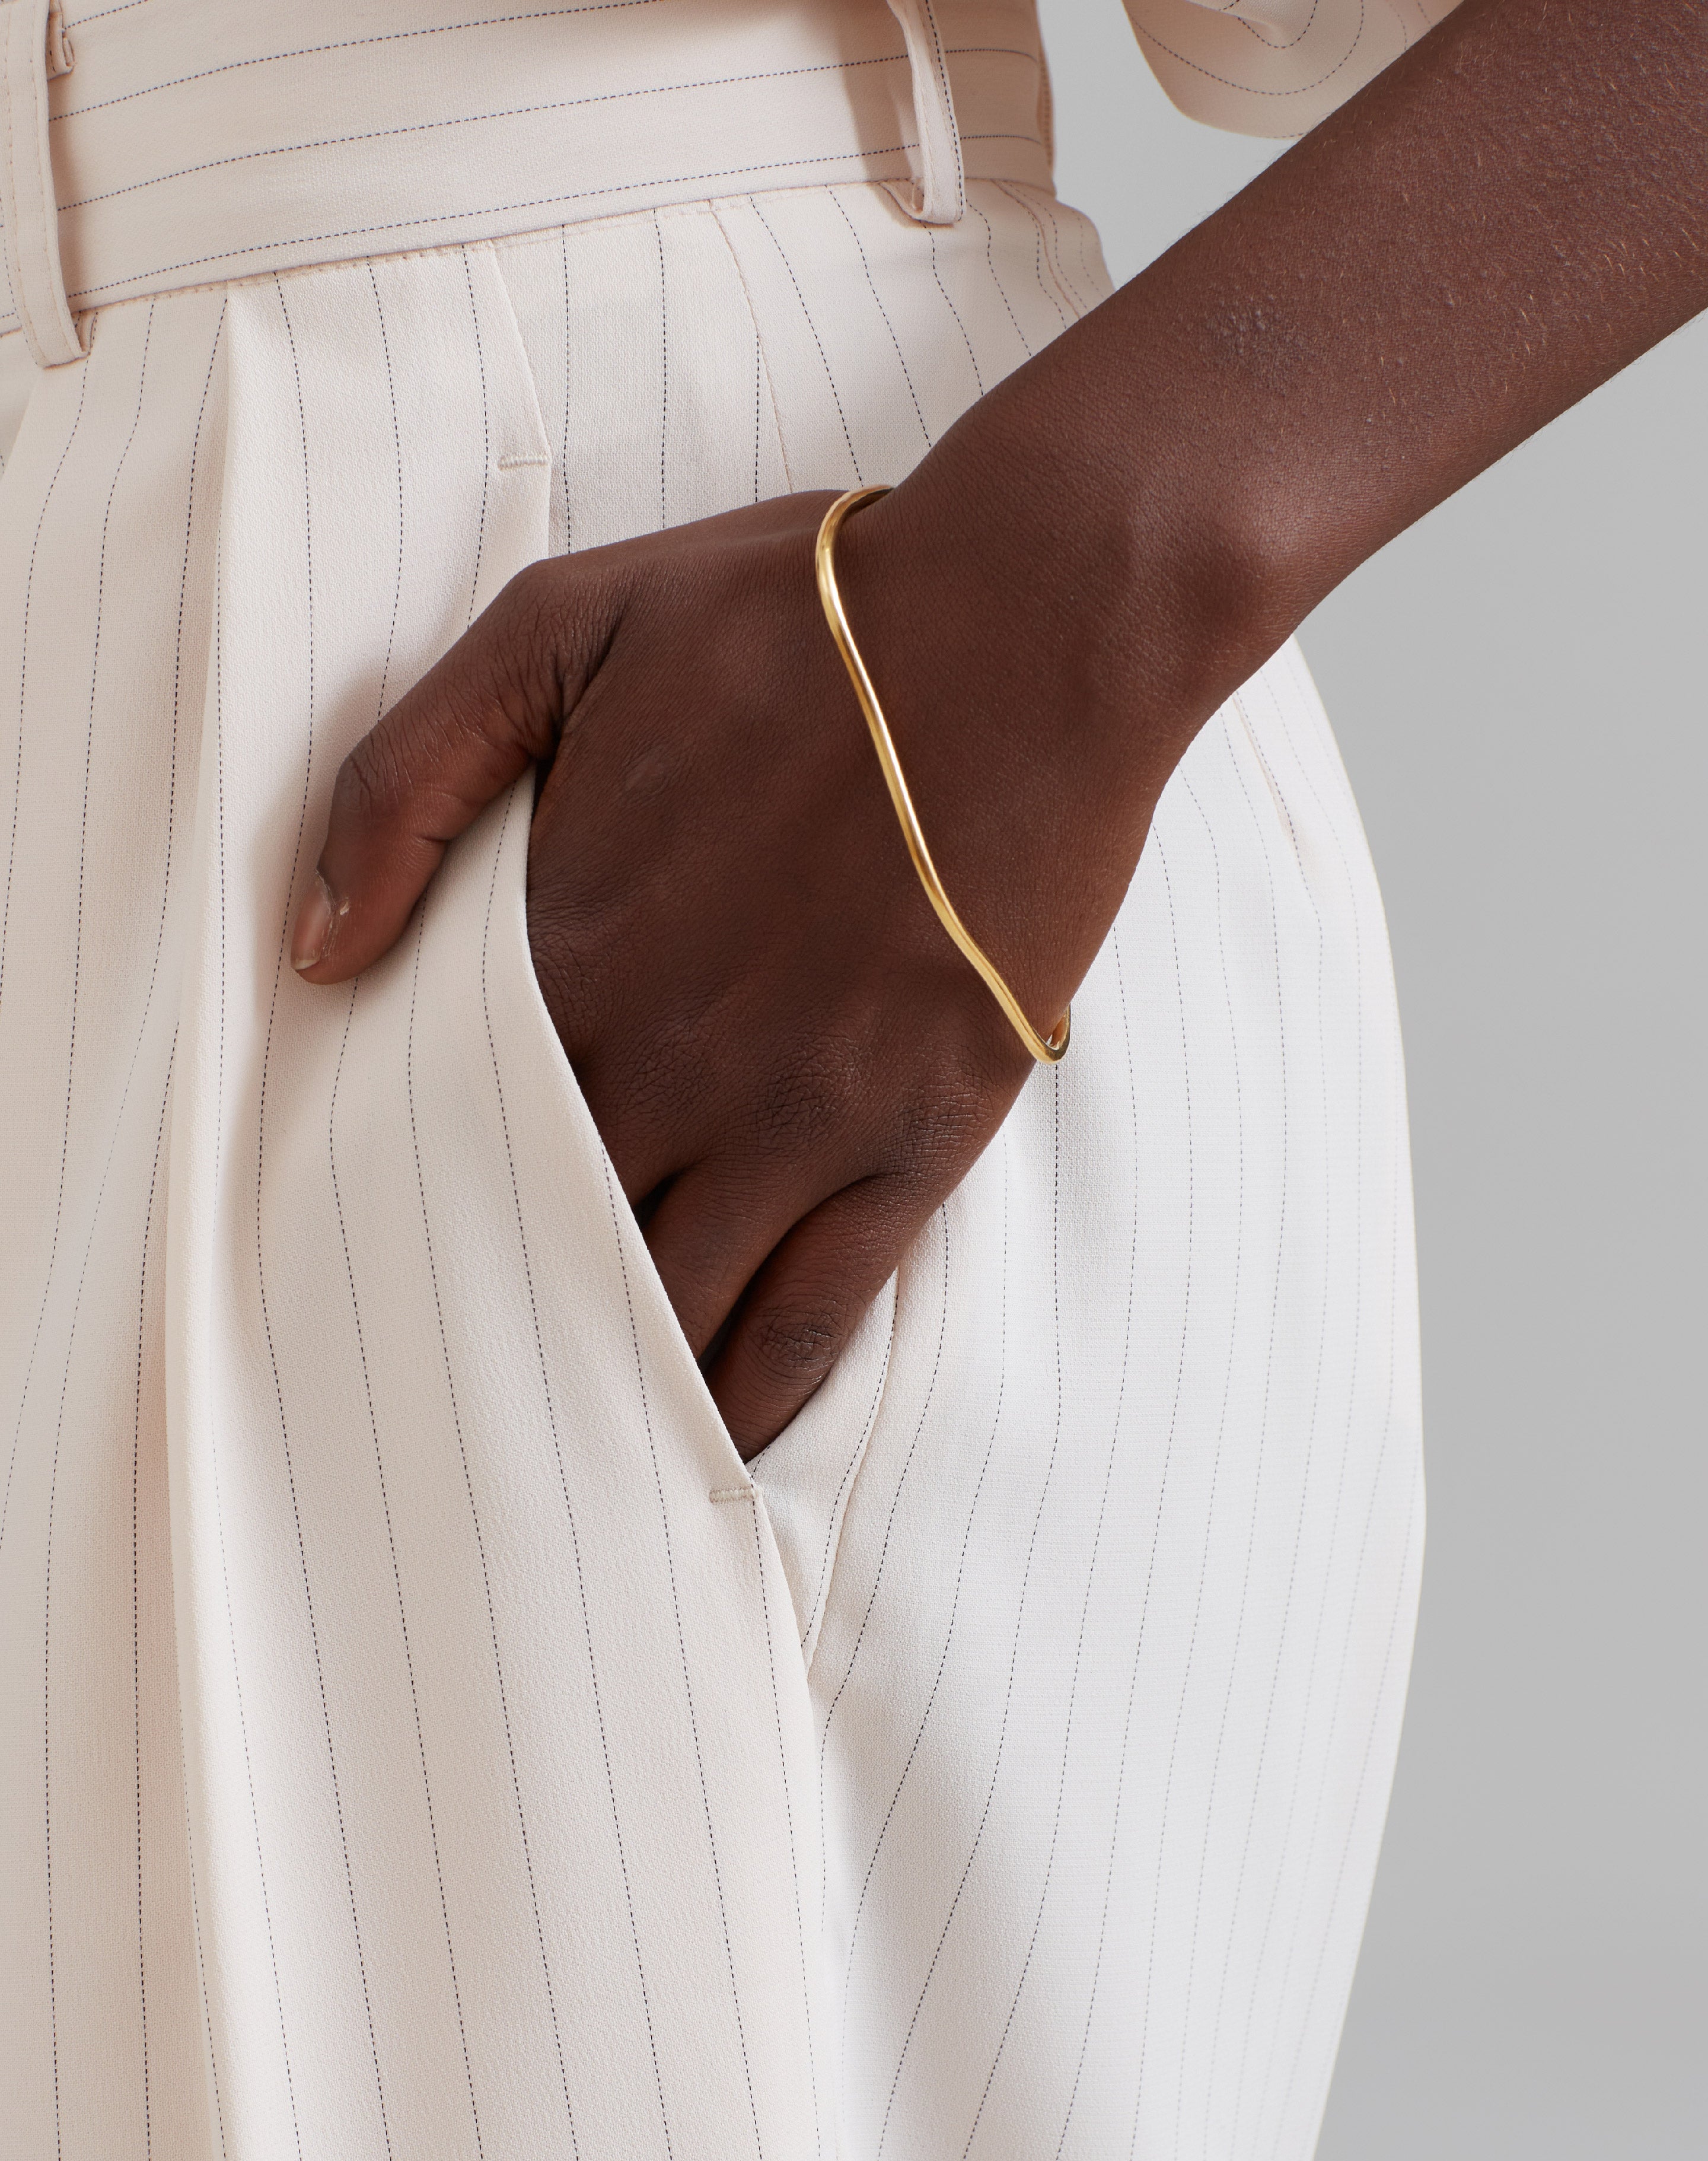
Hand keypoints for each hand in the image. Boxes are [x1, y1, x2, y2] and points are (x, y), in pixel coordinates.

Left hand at [290, 484, 1166, 1457]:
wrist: (1031, 626)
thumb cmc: (799, 616)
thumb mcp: (555, 623)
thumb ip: (406, 779)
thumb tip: (316, 953)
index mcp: (568, 950)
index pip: (448, 1131)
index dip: (407, 1212)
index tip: (371, 1271)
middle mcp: (668, 1061)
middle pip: (549, 1243)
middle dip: (498, 1324)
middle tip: (452, 1402)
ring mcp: (799, 1116)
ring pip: (677, 1306)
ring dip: (615, 1380)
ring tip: (566, 1454)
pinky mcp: (915, 1142)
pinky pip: (819, 1316)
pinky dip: (759, 1393)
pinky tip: (719, 1439)